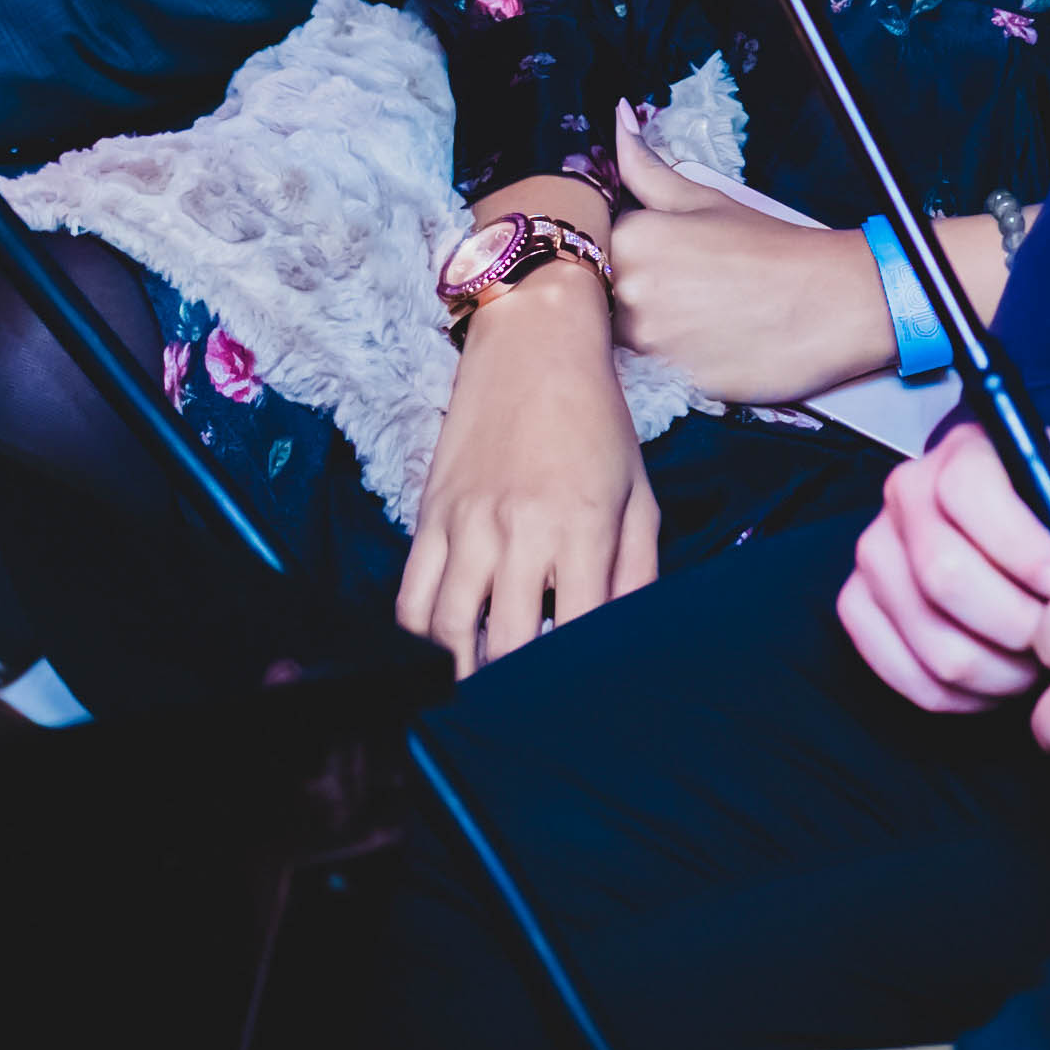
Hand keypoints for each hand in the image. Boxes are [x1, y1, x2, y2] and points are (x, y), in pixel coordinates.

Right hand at [400, 262, 656, 675]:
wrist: (533, 341)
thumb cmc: (596, 419)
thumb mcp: (637, 493)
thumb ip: (638, 572)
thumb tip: (627, 639)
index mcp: (581, 527)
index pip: (573, 635)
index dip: (574, 681)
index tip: (579, 702)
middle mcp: (519, 530)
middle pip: (504, 647)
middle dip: (516, 691)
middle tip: (529, 708)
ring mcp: (466, 523)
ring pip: (446, 632)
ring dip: (465, 670)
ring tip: (486, 685)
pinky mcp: (429, 512)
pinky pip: (411, 596)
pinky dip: (424, 634)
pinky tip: (449, 640)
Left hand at [609, 204, 1012, 406]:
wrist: (836, 302)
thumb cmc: (776, 249)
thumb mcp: (707, 197)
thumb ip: (646, 166)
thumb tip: (619, 121)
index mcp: (631, 237)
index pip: (588, 251)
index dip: (615, 256)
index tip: (653, 261)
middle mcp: (629, 291)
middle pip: (598, 299)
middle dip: (625, 297)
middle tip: (680, 292)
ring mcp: (648, 342)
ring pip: (618, 341)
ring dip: (644, 333)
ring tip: (695, 318)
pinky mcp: (670, 384)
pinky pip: (648, 376)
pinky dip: (666, 365)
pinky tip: (700, 347)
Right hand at [838, 414, 1049, 712]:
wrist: (1012, 553)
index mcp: (958, 454)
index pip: (967, 492)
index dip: (1020, 547)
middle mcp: (902, 493)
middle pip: (944, 576)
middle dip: (1015, 623)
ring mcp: (872, 553)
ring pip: (932, 641)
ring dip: (998, 672)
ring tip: (1036, 666)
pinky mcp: (856, 606)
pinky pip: (906, 676)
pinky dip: (962, 697)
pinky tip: (997, 681)